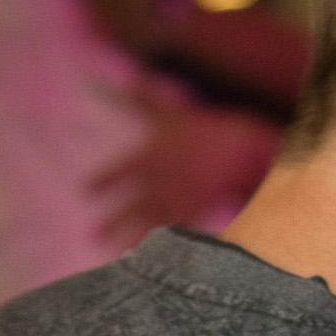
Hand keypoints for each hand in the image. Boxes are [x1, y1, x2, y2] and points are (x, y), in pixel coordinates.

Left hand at [96, 103, 282, 246]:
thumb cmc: (206, 130)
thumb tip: (121, 80)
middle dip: (112, 221)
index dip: (101, 182)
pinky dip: (162, 244)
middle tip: (92, 235)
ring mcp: (180, 200)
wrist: (248, 150)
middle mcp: (162, 181)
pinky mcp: (197, 213)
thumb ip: (142, 101)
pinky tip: (152, 255)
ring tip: (116, 252)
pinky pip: (174, 232)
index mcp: (151, 156)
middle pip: (131, 205)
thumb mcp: (172, 115)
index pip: (118, 171)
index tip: (87, 190)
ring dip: (131, 238)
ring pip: (150, 223)